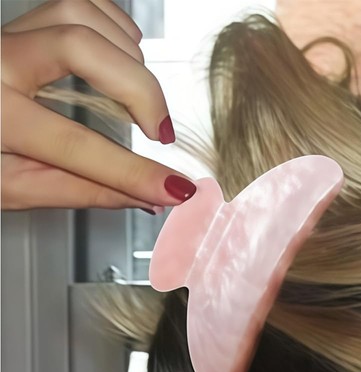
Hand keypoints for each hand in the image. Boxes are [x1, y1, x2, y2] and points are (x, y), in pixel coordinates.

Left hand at [1, 0, 195, 211]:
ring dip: (125, 53)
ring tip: (141, 96)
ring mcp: (6, 37)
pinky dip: (111, 26)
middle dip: (138, 88)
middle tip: (160, 132)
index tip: (176, 189)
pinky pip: (75, 4)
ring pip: (78, 13)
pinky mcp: (18, 26)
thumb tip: (146, 197)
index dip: (134, 171)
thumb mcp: (14, 188)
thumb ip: (82, 190)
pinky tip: (124, 58)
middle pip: (80, 46)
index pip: (76, 145)